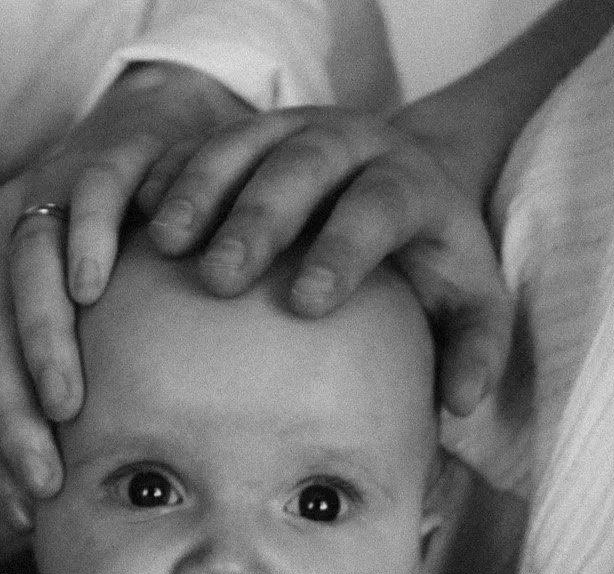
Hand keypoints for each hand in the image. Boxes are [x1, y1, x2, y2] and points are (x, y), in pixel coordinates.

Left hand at [0, 64, 250, 522]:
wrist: (155, 142)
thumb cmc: (121, 268)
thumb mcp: (80, 333)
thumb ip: (62, 394)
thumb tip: (58, 502)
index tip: (19, 510)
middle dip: (10, 413)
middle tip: (45, 479)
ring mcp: (44, 192)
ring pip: (23, 268)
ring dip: (41, 340)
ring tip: (66, 403)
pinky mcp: (101, 156)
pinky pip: (86, 196)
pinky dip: (84, 239)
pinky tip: (93, 288)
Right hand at [139, 105, 511, 415]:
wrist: (402, 190)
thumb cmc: (431, 266)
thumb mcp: (468, 305)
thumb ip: (474, 350)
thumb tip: (461, 402)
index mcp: (406, 183)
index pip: (379, 204)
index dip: (344, 248)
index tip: (307, 302)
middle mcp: (349, 143)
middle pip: (303, 165)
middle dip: (259, 218)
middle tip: (221, 279)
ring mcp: (292, 131)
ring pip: (244, 144)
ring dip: (201, 191)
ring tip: (166, 246)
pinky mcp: (247, 136)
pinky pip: (200, 144)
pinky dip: (170, 177)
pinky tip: (139, 221)